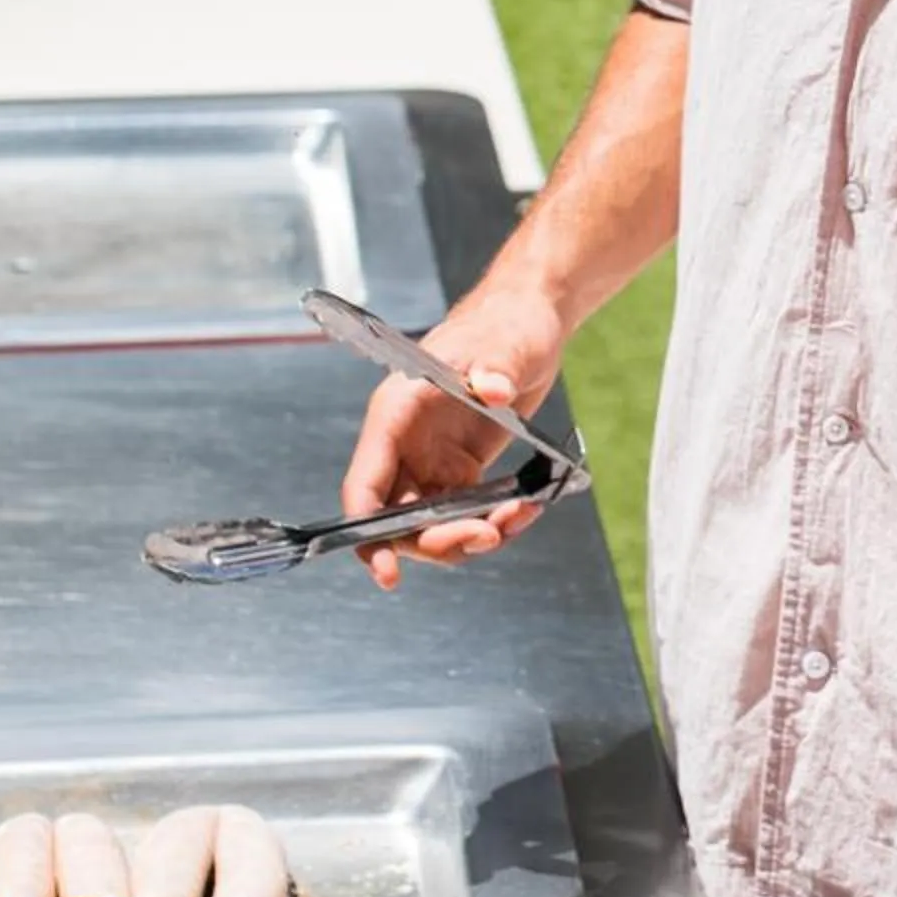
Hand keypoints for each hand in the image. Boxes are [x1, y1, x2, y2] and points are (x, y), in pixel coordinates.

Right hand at [340, 280, 571, 591]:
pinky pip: (466, 514)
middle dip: (437, 540)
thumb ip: (495, 365)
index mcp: (396, 413)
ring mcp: (432, 460)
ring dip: (470, 535)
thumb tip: (494, 388)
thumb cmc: (507, 323)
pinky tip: (525, 509)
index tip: (386, 573)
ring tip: (518, 517)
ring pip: (432, 525)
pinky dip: (493, 523)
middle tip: (486, 535)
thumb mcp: (506, 342)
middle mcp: (405, 443)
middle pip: (398, 520)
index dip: (368, 533)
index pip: (365, 485)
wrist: (531, 323)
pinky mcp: (461, 470)